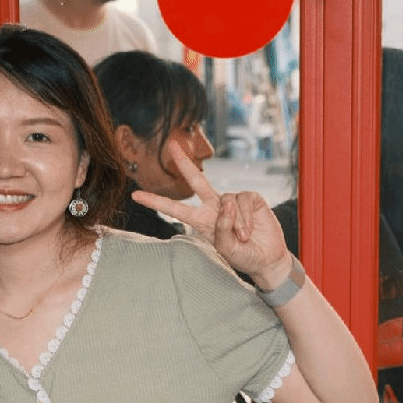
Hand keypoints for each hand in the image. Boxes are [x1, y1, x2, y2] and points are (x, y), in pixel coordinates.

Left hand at [130, 141, 290, 287]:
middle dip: (184, 162)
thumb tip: (226, 201)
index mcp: (201, 220)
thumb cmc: (242, 255)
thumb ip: (221, 227)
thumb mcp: (225, 248)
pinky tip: (249, 230)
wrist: (267, 258)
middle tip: (171, 144)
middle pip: (197, 180)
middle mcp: (214, 206)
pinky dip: (245, 217)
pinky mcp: (250, 198)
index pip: (175, 208)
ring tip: (242, 238)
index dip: (156, 202)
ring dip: (236, 222)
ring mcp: (232, 201)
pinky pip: (243, 200)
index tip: (135, 196)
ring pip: (228, 200)